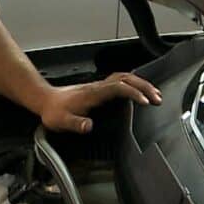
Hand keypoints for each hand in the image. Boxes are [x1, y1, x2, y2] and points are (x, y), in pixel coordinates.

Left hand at [39, 72, 161, 133]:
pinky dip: (134, 84)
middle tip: (158, 98)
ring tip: (155, 94)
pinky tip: (140, 91)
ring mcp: (99, 86)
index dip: (133, 93)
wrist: (45, 100)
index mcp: (92, 94)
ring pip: (125, 77)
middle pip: (126, 78)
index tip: (145, 102)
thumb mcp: (61, 121)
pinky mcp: (99, 88)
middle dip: (144, 86)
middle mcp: (98, 87)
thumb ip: (75, 124)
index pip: (117, 87)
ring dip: (141, 83)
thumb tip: (89, 126)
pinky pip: (121, 81)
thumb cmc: (54, 112)